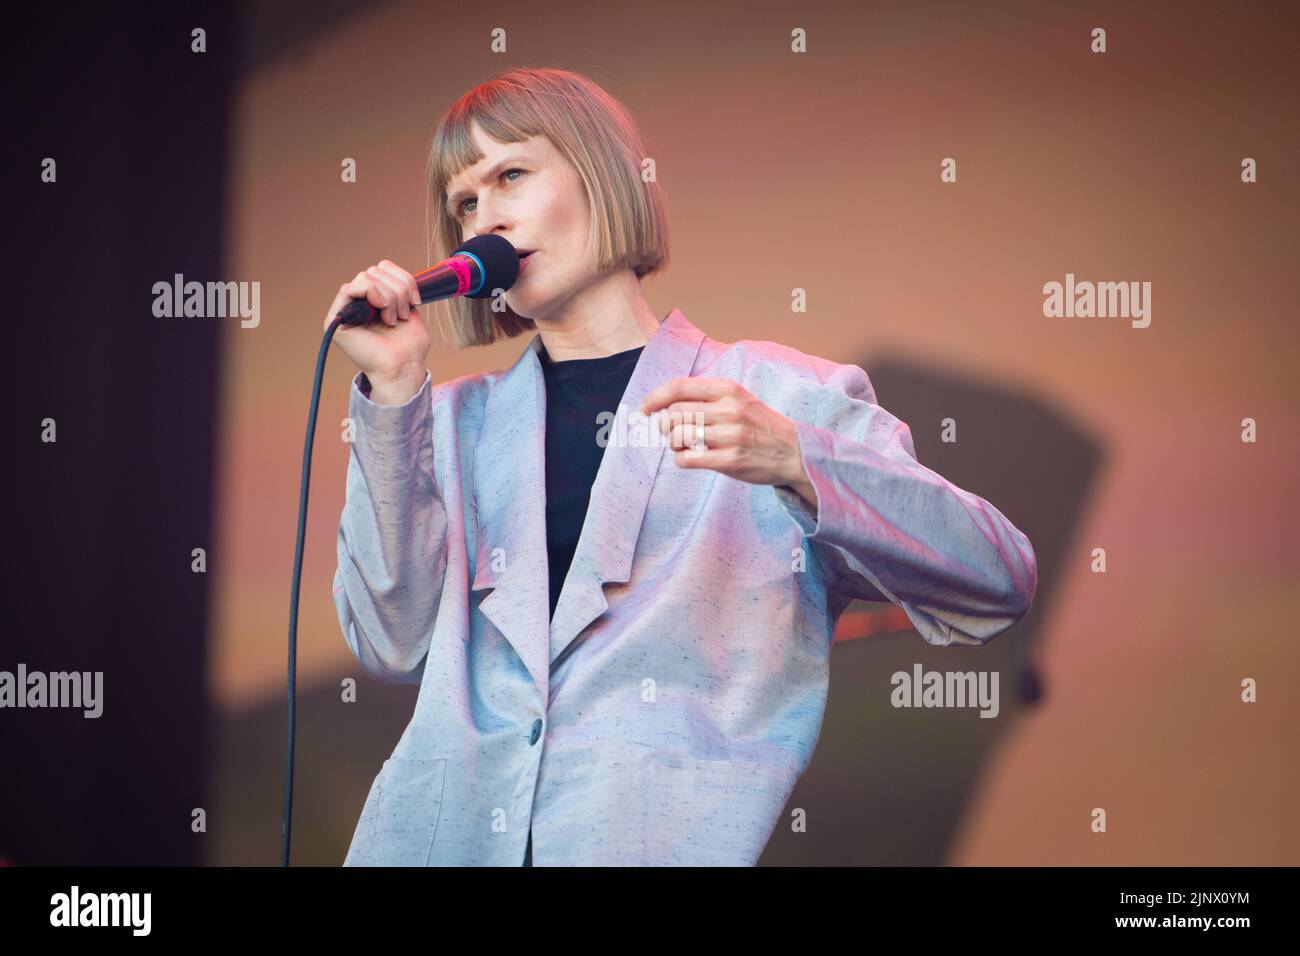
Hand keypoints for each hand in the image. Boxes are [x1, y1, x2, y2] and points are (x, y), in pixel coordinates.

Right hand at [323, 260, 429, 400]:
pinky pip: (350, 288)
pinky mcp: (336, 319)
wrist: (403, 367)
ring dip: (389, 297)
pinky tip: (381, 309)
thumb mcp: (409, 306)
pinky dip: (371, 292)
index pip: (383, 268)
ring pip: (367, 277)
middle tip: (402, 315)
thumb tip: (386, 268)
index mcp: (375, 298)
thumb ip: (397, 285)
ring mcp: (345, 309)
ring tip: (393, 319)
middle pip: (376, 270)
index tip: (416, 301)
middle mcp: (358, 301)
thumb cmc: (409, 345)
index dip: (403, 279)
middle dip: (398, 291)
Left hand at [637, 377, 813, 498]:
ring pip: (677, 436)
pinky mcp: (730, 461)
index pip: (679, 387)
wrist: (795, 452)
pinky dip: (681, 459)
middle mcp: (728, 410)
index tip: (643, 409)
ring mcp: (730, 436)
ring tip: (684, 446)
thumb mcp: (740, 399)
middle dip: (664, 425)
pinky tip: (690, 458)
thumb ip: (707, 398)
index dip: (654, 398)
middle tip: (672, 433)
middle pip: (674, 414)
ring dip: (673, 443)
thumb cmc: (760, 426)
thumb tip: (665, 404)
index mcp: (728, 390)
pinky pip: (687, 459)